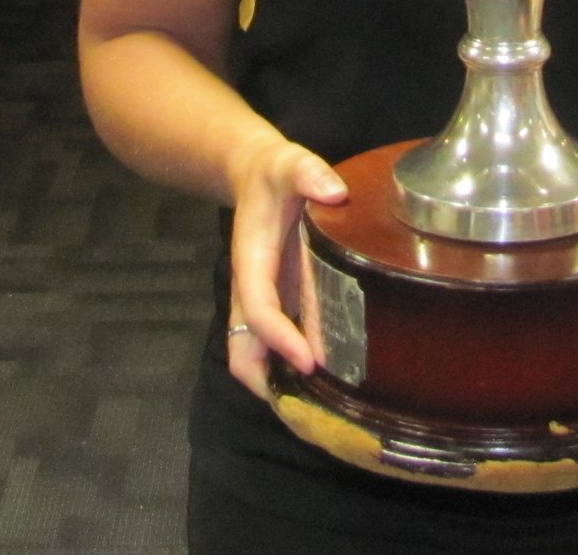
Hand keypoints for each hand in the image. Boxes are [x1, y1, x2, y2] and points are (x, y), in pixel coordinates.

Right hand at [223, 138, 348, 404]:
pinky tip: (328, 385)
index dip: (279, 339)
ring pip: (254, 359)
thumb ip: (308, 172)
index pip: (259, 311)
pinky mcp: (279, 306)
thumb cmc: (273, 174)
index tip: (309, 362)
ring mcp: (264, 303)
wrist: (255, 175)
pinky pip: (275, 349)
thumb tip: (334, 191)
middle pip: (243, 354)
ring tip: (321, 412)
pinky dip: (289, 372)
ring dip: (278, 387)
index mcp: (252, 265)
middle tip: (311, 411)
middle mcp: (252, 293)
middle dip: (267, 386)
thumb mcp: (289, 163)